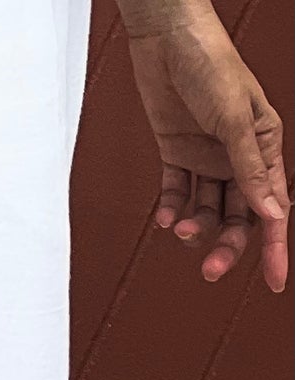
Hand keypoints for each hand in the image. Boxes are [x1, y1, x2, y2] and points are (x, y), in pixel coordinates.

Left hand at [125, 2, 288, 290]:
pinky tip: (163, 218)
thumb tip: (270, 211)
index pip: (273, 207)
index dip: (274, 247)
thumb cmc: (211, 64)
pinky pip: (175, 193)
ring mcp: (206, 157)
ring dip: (195, 227)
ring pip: (207, 210)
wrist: (167, 37)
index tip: (276, 283)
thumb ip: (250, 167)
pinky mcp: (176, 154)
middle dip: (227, 246)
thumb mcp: (235, 117)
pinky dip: (169, 209)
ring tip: (179, 229)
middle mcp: (237, 157)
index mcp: (264, 146)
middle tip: (208, 271)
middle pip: (239, 218)